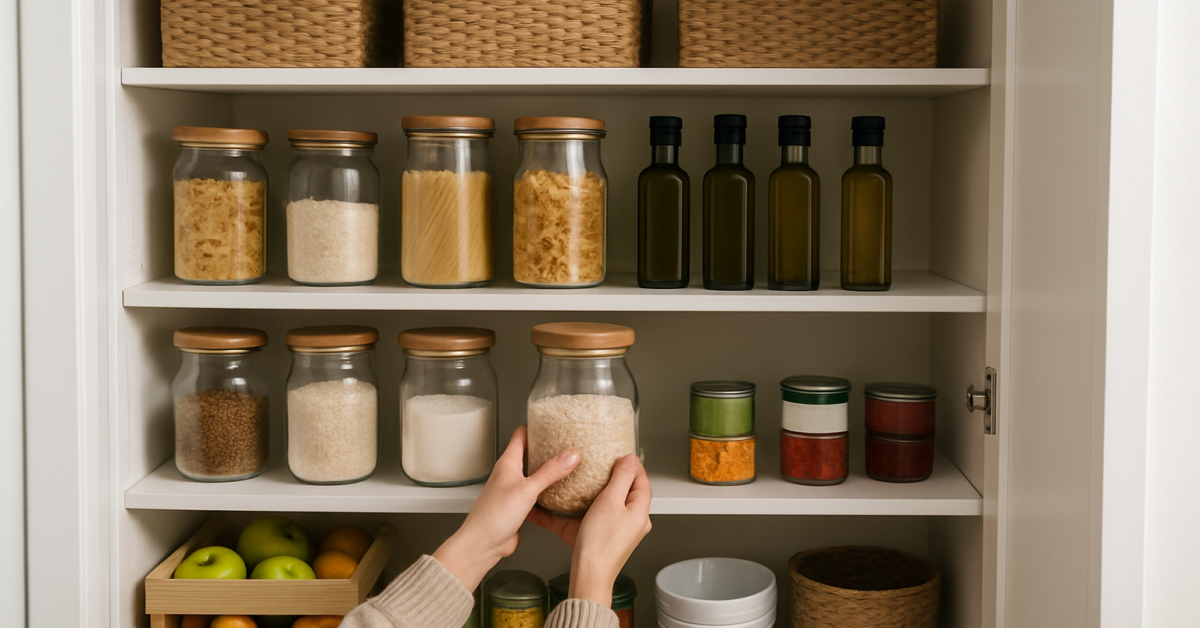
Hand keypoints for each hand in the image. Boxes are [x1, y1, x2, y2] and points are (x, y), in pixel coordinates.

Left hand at [433, 426, 580, 590]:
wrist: (483, 544)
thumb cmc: (494, 515)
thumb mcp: (527, 489)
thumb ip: (550, 472)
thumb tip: (571, 455)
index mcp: (508, 463)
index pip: (521, 435)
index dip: (536, 426)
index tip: (554, 423)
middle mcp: (509, 474)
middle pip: (530, 453)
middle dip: (548, 448)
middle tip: (568, 444)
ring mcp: (513, 490)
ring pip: (533, 474)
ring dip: (549, 470)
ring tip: (569, 465)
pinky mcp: (519, 506)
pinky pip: (535, 492)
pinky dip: (547, 489)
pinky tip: (561, 491)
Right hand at [528, 454, 651, 606]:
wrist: (588, 575)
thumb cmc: (600, 543)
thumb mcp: (611, 501)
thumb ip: (622, 478)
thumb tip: (631, 459)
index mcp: (640, 511)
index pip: (642, 479)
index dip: (631, 464)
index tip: (619, 453)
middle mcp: (632, 521)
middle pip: (626, 491)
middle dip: (613, 476)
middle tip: (601, 463)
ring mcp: (618, 530)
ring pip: (610, 503)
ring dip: (597, 491)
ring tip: (586, 479)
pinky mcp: (602, 537)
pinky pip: (595, 516)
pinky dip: (583, 507)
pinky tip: (568, 503)